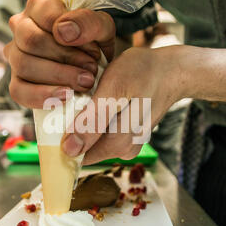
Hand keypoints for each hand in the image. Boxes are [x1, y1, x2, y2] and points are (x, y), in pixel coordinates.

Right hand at [3, 0, 114, 107]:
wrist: (95, 67)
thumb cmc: (94, 42)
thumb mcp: (102, 27)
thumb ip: (88, 22)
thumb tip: (62, 32)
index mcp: (38, 6)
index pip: (46, 14)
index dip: (72, 34)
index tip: (94, 49)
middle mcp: (20, 28)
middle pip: (31, 40)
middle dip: (66, 58)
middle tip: (91, 69)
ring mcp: (15, 56)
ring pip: (24, 64)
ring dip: (59, 76)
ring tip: (85, 82)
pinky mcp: (16, 83)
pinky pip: (19, 91)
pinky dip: (44, 96)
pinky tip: (66, 96)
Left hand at [62, 45, 185, 163]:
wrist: (172, 69)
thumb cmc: (143, 73)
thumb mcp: (115, 90)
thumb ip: (93, 121)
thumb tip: (70, 150)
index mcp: (119, 143)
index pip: (78, 156)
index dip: (60, 139)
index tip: (53, 118)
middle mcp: (124, 150)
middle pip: (84, 147)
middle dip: (72, 126)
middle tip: (71, 99)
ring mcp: (127, 144)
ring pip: (92, 139)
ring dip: (82, 121)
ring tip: (86, 96)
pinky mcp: (128, 136)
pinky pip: (102, 132)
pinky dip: (94, 118)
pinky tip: (96, 101)